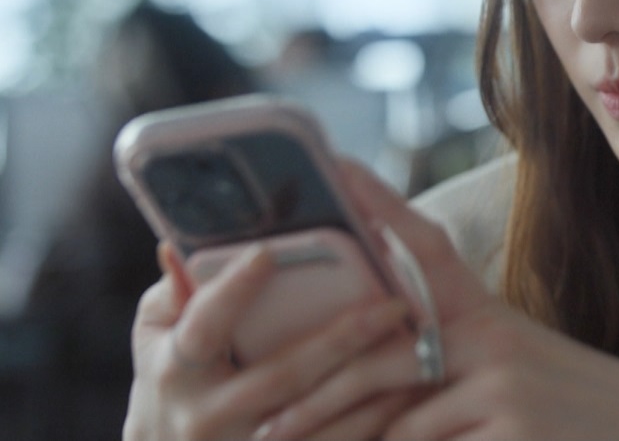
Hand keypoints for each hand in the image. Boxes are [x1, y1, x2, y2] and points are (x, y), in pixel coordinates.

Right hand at [124, 241, 412, 440]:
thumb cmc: (170, 380)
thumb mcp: (157, 334)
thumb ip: (180, 288)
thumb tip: (199, 236)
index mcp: (174, 370)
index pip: (203, 325)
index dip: (232, 290)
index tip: (269, 252)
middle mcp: (207, 417)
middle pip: (284, 374)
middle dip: (342, 338)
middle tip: (395, 304)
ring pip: (319, 421)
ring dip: (374, 384)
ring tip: (421, 348)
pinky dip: (374, 421)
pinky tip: (411, 391)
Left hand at [263, 161, 618, 440]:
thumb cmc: (572, 418)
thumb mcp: (515, 378)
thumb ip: (451, 372)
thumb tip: (370, 393)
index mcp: (491, 321)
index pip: (428, 248)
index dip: (380, 205)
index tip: (334, 166)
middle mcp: (496, 341)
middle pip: (378, 359)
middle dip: (316, 401)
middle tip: (265, 429)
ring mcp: (505, 384)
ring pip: (396, 425)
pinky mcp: (512, 429)